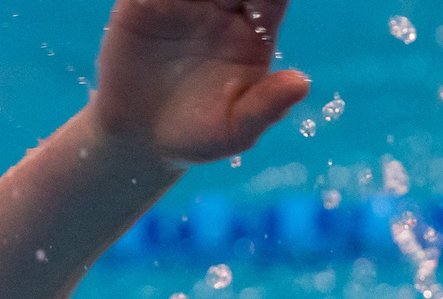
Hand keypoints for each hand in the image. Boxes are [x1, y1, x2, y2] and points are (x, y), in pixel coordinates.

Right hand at [91, 0, 310, 164]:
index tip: (260, 1)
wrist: (141, 141)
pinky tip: (152, 0)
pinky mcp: (144, 4)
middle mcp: (224, 8)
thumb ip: (266, 108)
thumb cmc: (197, 136)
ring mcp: (185, 3)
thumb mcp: (234, 131)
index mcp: (255, 32)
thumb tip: (302, 85)